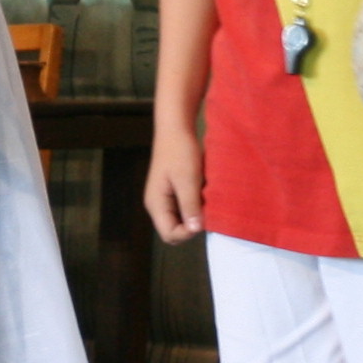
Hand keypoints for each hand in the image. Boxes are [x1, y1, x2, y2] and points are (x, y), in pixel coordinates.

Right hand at [144, 123, 204, 242]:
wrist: (176, 128)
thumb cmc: (180, 151)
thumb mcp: (188, 179)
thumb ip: (190, 205)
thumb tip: (196, 230)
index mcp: (156, 204)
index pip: (170, 234)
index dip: (188, 233)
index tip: (204, 218)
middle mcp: (158, 205)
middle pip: (174, 230)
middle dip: (192, 226)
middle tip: (206, 211)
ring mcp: (165, 198)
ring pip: (181, 219)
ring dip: (195, 215)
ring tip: (206, 200)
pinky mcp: (173, 191)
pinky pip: (184, 208)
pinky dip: (195, 205)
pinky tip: (203, 193)